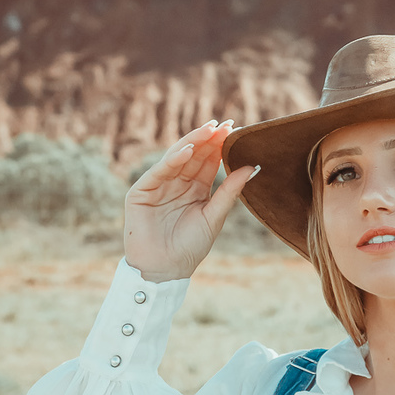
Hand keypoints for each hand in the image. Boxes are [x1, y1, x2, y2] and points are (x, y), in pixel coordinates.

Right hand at [123, 121, 256, 281]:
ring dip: (193, 143)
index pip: (208, 161)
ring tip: (210, 131)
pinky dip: (173, 160)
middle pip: (194, 155)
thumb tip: (252, 166)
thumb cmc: (190, 248)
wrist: (165, 270)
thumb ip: (230, 191)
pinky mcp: (141, 191)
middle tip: (225, 125)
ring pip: (176, 157)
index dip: (220, 146)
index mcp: (195, 188)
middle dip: (208, 140)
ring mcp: (158, 185)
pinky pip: (159, 171)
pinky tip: (188, 150)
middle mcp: (176, 183)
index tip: (235, 130)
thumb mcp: (214, 216)